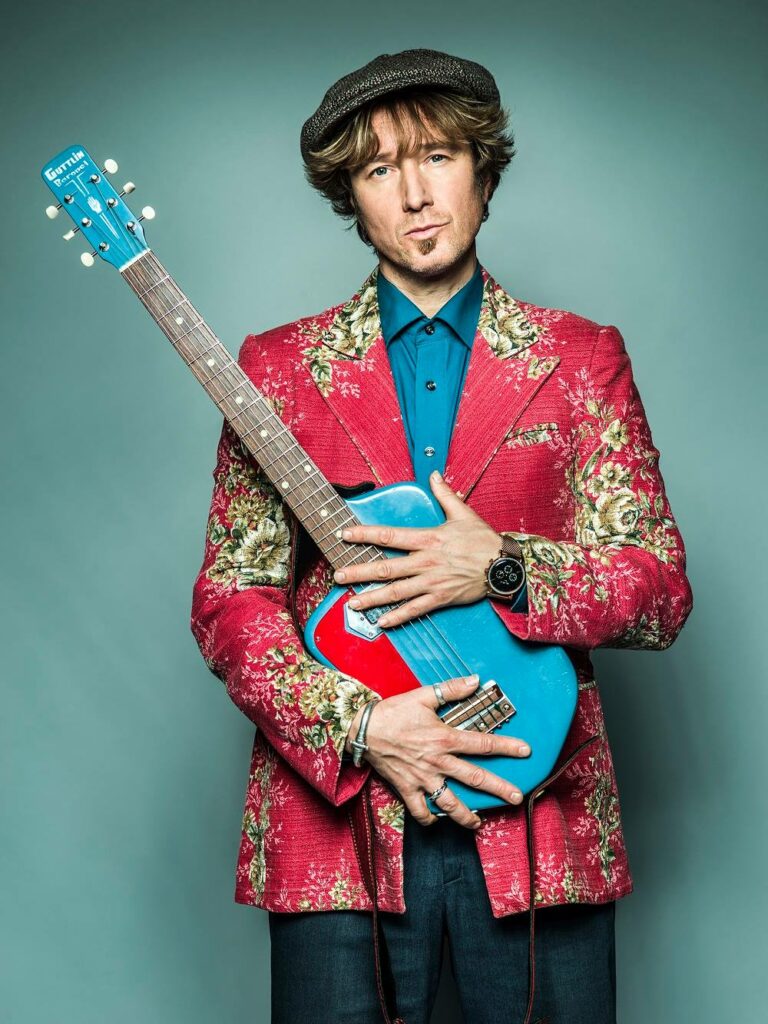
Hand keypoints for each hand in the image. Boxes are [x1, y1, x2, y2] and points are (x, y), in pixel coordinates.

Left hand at [333, 470, 503, 627]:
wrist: (504, 566)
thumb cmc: (483, 540)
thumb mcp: (464, 513)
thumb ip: (444, 494)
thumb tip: (434, 475)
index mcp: (428, 538)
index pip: (389, 536)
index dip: (364, 535)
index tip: (345, 534)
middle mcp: (426, 561)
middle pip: (386, 567)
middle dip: (359, 571)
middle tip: (337, 575)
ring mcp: (432, 582)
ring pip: (396, 591)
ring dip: (372, 598)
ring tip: (352, 602)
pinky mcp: (440, 598)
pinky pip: (415, 609)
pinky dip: (398, 617)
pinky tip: (381, 622)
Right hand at [345, 673, 530, 828]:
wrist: (362, 729)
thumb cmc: (393, 711)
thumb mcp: (423, 696)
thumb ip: (451, 689)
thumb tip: (476, 680)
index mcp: (445, 738)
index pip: (483, 744)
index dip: (506, 747)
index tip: (525, 752)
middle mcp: (438, 761)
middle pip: (475, 778)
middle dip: (498, 788)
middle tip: (516, 797)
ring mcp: (423, 778)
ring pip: (450, 802)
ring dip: (467, 816)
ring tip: (479, 824)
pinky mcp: (407, 788)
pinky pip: (420, 810)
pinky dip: (429, 818)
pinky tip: (438, 821)